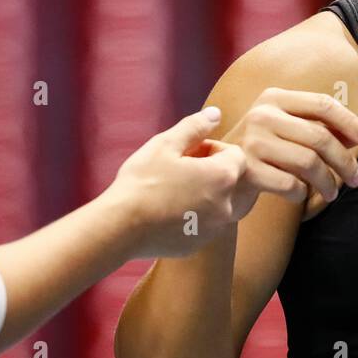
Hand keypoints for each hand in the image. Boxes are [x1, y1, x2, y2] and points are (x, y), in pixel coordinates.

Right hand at [107, 107, 276, 259]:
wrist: (120, 227)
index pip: (236, 155)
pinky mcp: (198, 243)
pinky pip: (205, 224)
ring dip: (204, 193)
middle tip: (180, 169)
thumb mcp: (165, 144)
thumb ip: (195, 126)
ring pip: (219, 204)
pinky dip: (194, 215)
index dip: (213, 149)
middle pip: (230, 180)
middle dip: (211, 171)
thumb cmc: (142, 181)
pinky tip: (167, 210)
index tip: (189, 152)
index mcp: (222, 177)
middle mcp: (226, 206)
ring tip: (173, 189)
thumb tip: (215, 114)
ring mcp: (214, 228)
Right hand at [221, 87, 357, 218]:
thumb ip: (317, 128)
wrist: (216, 177)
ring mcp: (252, 142)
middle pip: (320, 137)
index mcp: (273, 98)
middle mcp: (261, 115)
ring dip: (328, 182)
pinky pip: (291, 184)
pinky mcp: (246, 170)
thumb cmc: (260, 153)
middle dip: (345, 161)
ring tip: (332, 193)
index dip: (349, 122)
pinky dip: (303, 193)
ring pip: (309, 162)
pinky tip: (301, 195)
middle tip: (357, 179)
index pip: (322, 104)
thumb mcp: (285, 131)